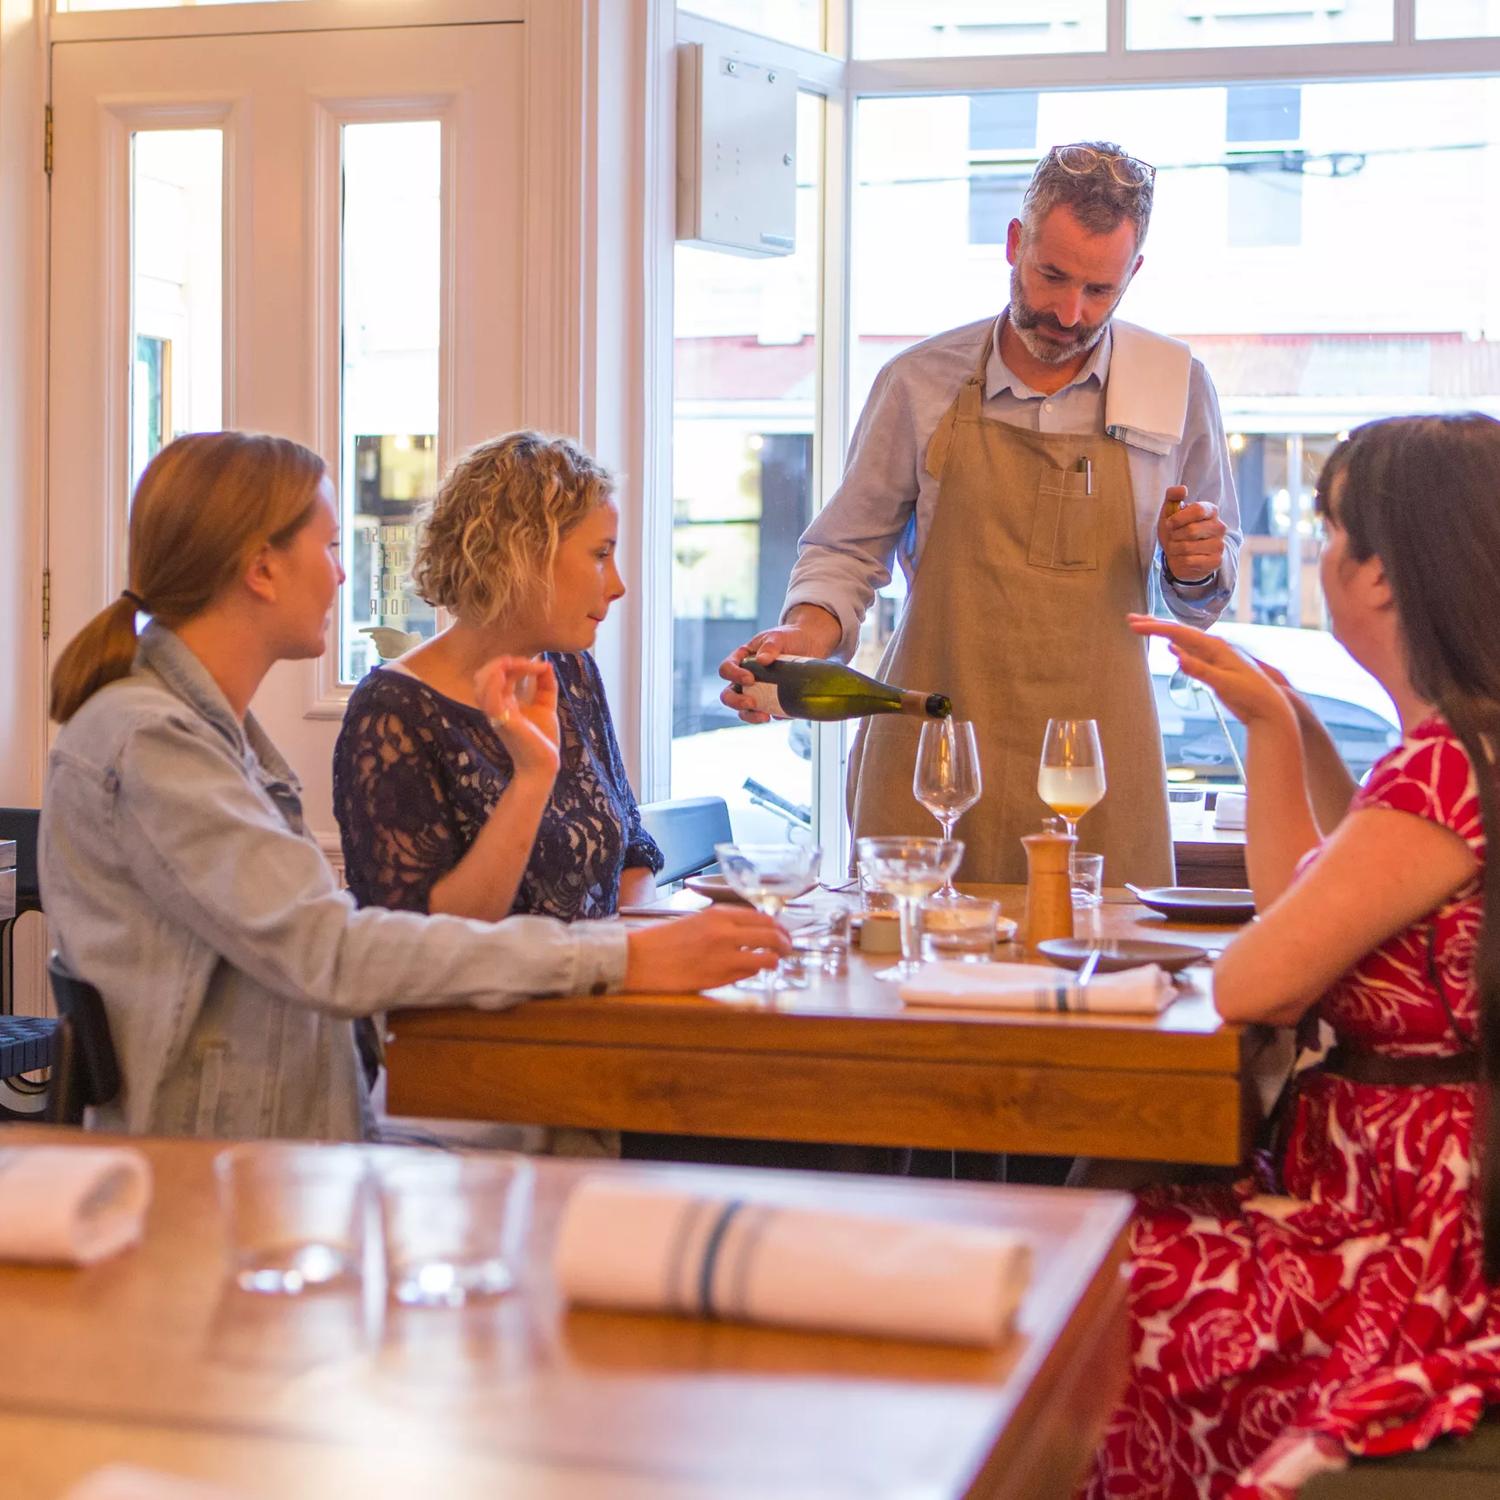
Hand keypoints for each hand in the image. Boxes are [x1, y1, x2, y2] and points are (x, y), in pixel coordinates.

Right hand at [475, 656, 560, 781]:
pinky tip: (503, 674)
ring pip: (481, 686)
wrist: (544, 765)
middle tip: (526, 663)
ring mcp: (497, 715)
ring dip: (495, 669)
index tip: (540, 665)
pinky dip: (493, 684)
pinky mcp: (503, 723)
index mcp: (503, 701)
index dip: (516, 663)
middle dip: (503, 662)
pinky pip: (489, 701)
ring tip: (514, 663)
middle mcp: (495, 707)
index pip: (498, 673)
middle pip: (484, 676)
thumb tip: (546, 664)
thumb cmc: (542, 739)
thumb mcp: (545, 705)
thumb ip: (546, 685)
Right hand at [623, 907, 790, 991]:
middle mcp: (726, 932)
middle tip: (788, 948)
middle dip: (785, 943)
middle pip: (772, 935)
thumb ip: (726, 924)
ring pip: (766, 958)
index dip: (778, 926)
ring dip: (774, 960)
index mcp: (719, 914)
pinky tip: (749, 971)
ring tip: (774, 962)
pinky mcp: (720, 977)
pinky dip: (754, 972)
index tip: (782, 931)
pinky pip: (749, 974)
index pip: (763, 918)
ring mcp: (725, 956)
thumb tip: (753, 931)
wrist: (642, 959)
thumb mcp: (698, 921)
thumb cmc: (665, 940)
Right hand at [717, 605, 840, 723]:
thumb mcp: (778, 637)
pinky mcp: (773, 702)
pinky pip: (769, 713)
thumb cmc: (788, 638)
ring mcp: (758, 693)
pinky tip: (784, 714)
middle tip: (752, 702)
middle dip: (737, 702)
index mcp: (741, 660)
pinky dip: (774, 716)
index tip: (750, 678)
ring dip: (751, 716)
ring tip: (765, 717)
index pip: (726, 669)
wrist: (809, 645)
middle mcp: (744, 679)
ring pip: (744, 710)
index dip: (734, 676)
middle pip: (729, 695)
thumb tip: (762, 660)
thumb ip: (770, 646)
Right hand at [1127, 615, 1296, 732]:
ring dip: (1163, 633)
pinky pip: (1190, 650)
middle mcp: (1215, 647)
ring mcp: (1215, 656)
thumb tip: (1174, 652)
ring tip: (1145, 627)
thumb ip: (1199, 669)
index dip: (1155, 628)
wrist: (1270, 709)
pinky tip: (1170, 646)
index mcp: (1216, 647)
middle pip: (1179, 631)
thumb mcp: (1224, 684)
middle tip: (1131, 620)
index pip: (1179, 632)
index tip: (1134, 625)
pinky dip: (1176, 644)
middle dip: (1155, 624)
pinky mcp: (1215, 667)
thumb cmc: (1251, 696)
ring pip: (1184, 639)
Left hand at [1157, 487, 1226, 583]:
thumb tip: (1182, 489)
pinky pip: (1190, 561)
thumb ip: (1172, 496)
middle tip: (1173, 538)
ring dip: (1174, 549)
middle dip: (1174, 536)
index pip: (1197, 510)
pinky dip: (1178, 561)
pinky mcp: (1216, 561)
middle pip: (1191, 530)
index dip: (1178, 518)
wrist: (1177, 555)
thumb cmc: (1175, 531)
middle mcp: (1219, 526)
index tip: (1170, 524)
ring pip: (1188, 547)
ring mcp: (1219, 545)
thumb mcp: (1169, 511)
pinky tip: (1181, 558)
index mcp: (1211, 510)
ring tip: (1176, 548)